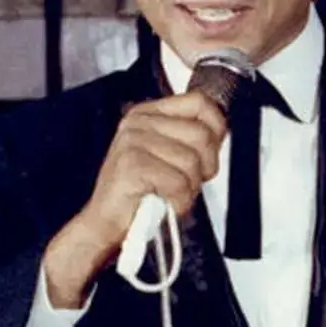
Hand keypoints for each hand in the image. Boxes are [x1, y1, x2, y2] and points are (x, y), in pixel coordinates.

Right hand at [42, 91, 226, 307]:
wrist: (106, 224)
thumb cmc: (141, 193)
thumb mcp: (168, 156)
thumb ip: (190, 139)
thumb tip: (219, 130)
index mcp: (148, 114)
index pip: (200, 103)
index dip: (216, 128)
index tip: (211, 151)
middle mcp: (139, 122)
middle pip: (201, 134)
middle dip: (204, 166)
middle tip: (187, 182)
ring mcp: (133, 141)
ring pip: (192, 161)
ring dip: (188, 188)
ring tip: (169, 194)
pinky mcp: (132, 165)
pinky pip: (178, 182)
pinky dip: (178, 201)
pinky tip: (164, 202)